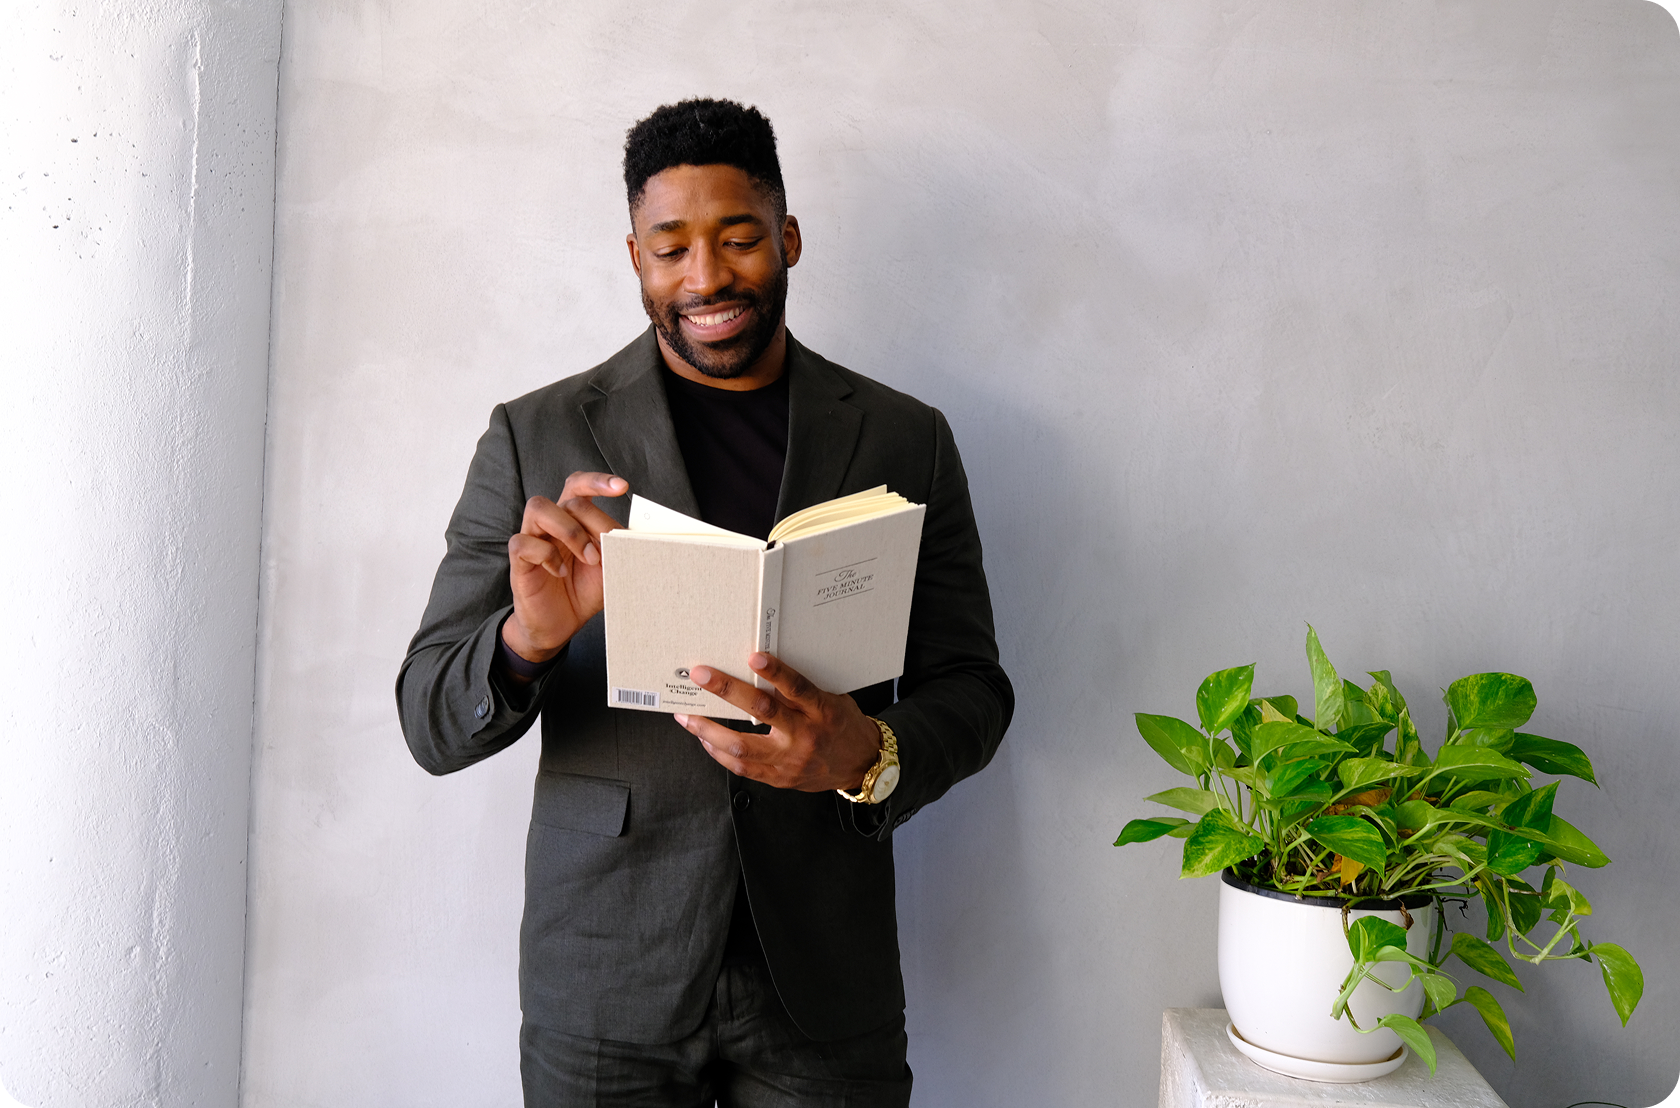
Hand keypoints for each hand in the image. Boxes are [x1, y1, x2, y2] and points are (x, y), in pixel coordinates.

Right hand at [502, 471, 626, 663]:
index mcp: (573, 519)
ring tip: (586, 559)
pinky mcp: (519, 560)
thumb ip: (617, 545)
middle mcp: (551, 523)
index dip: (598, 481)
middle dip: (593, 524)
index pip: (579, 486)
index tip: (621, 486)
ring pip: (539, 508)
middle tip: (602, 555)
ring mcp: (532, 538)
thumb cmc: (583, 591)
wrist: (561, 625)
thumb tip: (633, 531)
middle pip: (568, 499)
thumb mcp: (609, 567)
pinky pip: (523, 542)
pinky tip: (559, 573)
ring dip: (569, 531)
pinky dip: (546, 556)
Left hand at [675, 653, 881, 791]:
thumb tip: (759, 671)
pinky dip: (719, 752)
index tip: (754, 657)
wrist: (861, 764)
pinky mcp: (780, 779)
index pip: (797, 688)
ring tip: (688, 716)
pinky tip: (705, 739)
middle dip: (728, 691)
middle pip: (762, 712)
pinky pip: (743, 767)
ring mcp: (790, 760)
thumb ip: (800, 692)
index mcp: (822, 711)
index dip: (776, 672)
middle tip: (702, 675)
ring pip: (742, 747)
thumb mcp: (831, 700)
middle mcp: (805, 735)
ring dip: (709, 730)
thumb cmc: (843, 725)